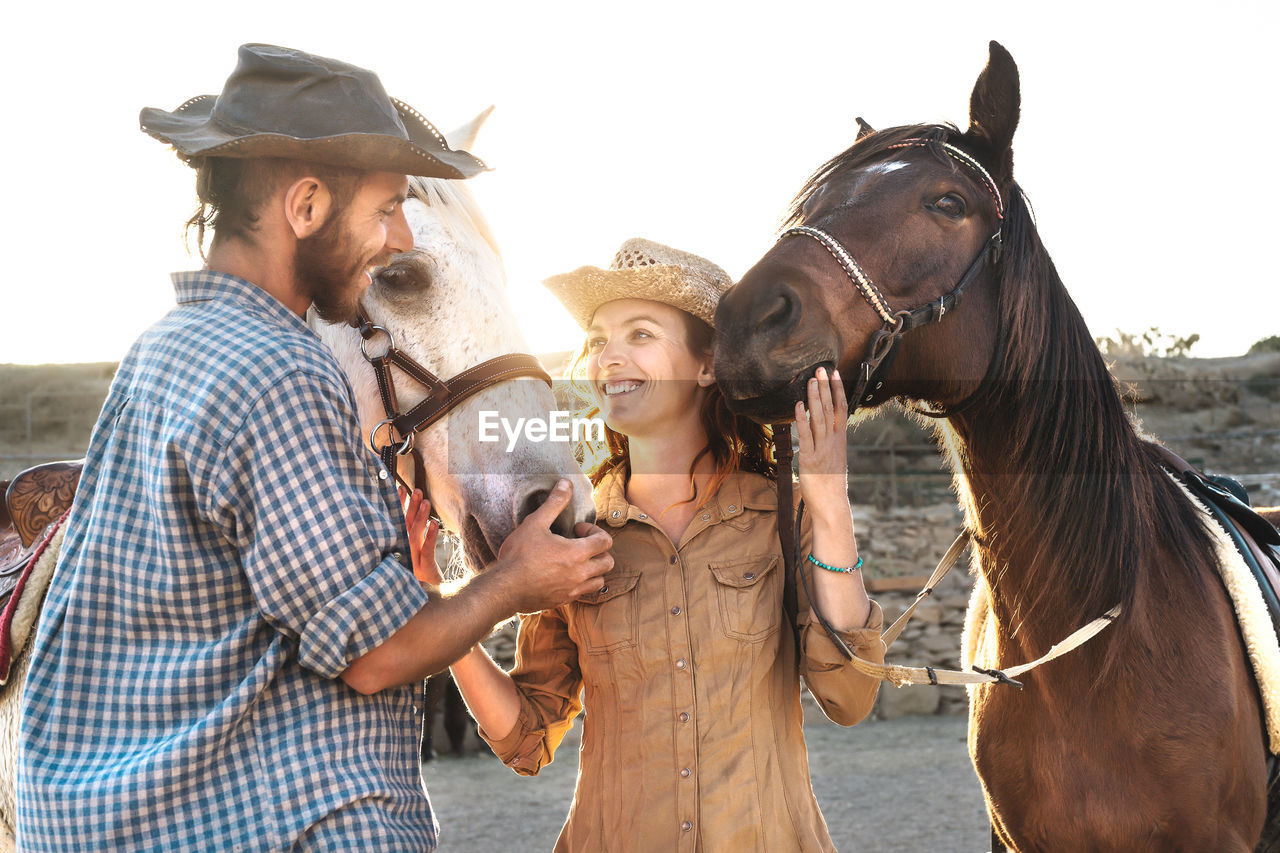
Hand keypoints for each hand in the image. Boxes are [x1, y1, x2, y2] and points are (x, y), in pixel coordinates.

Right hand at [399, 486, 442, 584]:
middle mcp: (402, 552)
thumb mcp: (413, 552)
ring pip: (415, 535)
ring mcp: (412, 561)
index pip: (397, 521)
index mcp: (398, 546)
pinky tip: (434, 523)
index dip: (399, 505)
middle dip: (410, 506)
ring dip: (420, 517)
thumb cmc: (418, 573)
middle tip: (416, 490)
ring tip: (425, 501)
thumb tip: (414, 509)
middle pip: (406, 525)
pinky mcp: (424, 568)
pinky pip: (427, 549)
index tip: (399, 488)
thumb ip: (410, 533)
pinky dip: (430, 536)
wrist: (426, 598)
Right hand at [491, 479, 613, 613]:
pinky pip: (582, 593)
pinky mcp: (563, 601)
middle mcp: (580, 574)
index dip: (594, 531)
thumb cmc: (519, 555)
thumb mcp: (535, 523)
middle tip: (579, 544)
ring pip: (599, 581)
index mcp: (577, 554)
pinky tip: (564, 575)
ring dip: (593, 569)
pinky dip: (581, 583)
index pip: (605, 541)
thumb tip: (566, 483)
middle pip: (608, 562)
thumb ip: (554, 502)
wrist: (504, 588)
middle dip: (598, 550)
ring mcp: (572, 590)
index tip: (577, 529)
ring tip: (576, 561)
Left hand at [795, 367, 850, 521]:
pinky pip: (806, 436)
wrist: (831, 506)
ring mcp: (823, 450)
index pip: (842, 409)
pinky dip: (802, 419)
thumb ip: (828, 444)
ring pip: (820, 419)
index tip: (835, 374)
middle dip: (825, 388)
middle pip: (830, 409)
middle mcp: (833, 442)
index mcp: (840, 441)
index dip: (838, 390)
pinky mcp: (811, 460)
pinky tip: (798, 405)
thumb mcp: (833, 460)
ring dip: (815, 398)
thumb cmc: (830, 485)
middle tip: (821, 369)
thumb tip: (822, 432)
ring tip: (811, 381)